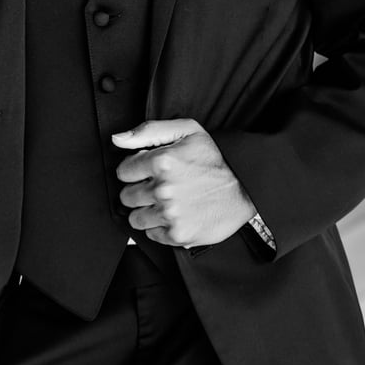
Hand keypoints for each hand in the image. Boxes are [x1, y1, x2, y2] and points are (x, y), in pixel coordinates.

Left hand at [112, 119, 255, 247]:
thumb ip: (148, 131)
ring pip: (135, 218)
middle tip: (158, 187)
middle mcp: (163, 189)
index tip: (146, 171)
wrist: (246, 186)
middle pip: (127, 196)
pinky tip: (175, 214)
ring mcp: (170, 214)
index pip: (123, 171)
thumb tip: (118, 139)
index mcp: (162, 161)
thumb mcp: (187, 130)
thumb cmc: (216, 158)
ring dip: (147, 210)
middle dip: (139, 190)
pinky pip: (151, 234)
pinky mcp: (178, 234)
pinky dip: (160, 227)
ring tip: (166, 202)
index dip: (135, 170)